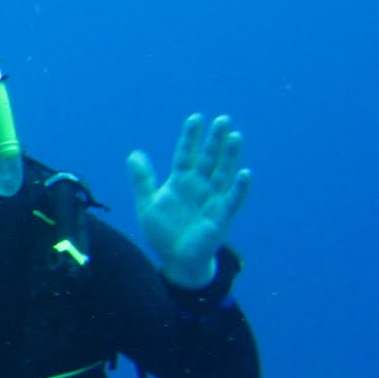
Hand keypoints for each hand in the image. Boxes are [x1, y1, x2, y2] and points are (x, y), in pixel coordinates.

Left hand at [126, 113, 250, 288]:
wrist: (175, 259)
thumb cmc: (163, 231)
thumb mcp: (147, 203)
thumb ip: (142, 180)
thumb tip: (134, 154)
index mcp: (180, 182)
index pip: (186, 154)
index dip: (190, 138)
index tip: (196, 118)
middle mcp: (199, 186)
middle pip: (209, 159)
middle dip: (215, 141)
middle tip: (223, 120)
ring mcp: (212, 199)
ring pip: (223, 173)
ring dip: (230, 156)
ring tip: (235, 136)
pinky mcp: (222, 216)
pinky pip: (233, 199)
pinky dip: (239, 187)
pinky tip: (244, 173)